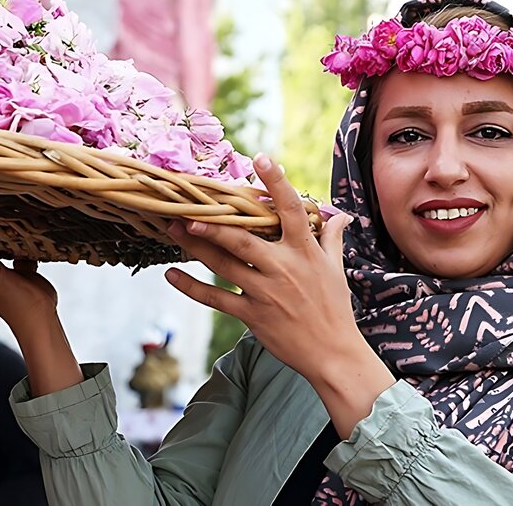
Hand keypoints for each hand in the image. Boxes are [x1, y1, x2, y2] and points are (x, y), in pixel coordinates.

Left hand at [165, 154, 393, 434]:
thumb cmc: (335, 309)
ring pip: (223, 265)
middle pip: (242, 239)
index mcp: (305, 252)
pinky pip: (216, 299)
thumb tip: (341, 215)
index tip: (261, 158)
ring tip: (172, 228)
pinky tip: (170, 276)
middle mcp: (283, 268)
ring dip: (195, 246)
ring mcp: (265, 292)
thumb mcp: (336, 269)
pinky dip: (191, 288)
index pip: (292, 210)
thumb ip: (331, 238)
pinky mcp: (252, 315)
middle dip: (213, 223)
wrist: (334, 354)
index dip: (276, 183)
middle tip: (187, 207)